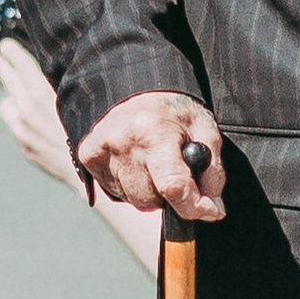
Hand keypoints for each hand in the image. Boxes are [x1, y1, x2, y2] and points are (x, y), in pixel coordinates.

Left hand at [0, 40, 82, 189]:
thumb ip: (68, 88)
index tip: (5, 45)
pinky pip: (17, 126)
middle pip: (8, 83)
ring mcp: (23, 133)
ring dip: (13, 97)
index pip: (21, 67)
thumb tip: (58, 73)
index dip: (12, 53)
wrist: (96, 180)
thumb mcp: (86, 105)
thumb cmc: (99, 138)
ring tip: (19, 93)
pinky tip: (39, 121)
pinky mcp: (25, 148)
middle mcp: (27, 114)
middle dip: (2, 67)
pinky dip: (23, 119)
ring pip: (8, 106)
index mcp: (42, 98)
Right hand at [76, 91, 225, 221]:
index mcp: (155, 133)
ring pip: (132, 199)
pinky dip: (131, 185)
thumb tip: (212, 210)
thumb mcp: (205, 130)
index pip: (173, 186)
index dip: (194, 206)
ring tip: (156, 163)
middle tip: (177, 171)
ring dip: (150, 191)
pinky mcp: (87, 156)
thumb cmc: (174, 111)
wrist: (135, 88)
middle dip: (170, 195)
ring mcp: (100, 150)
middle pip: (150, 199)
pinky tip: (137, 163)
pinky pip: (115, 192)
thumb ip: (213, 171)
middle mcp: (122, 142)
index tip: (210, 210)